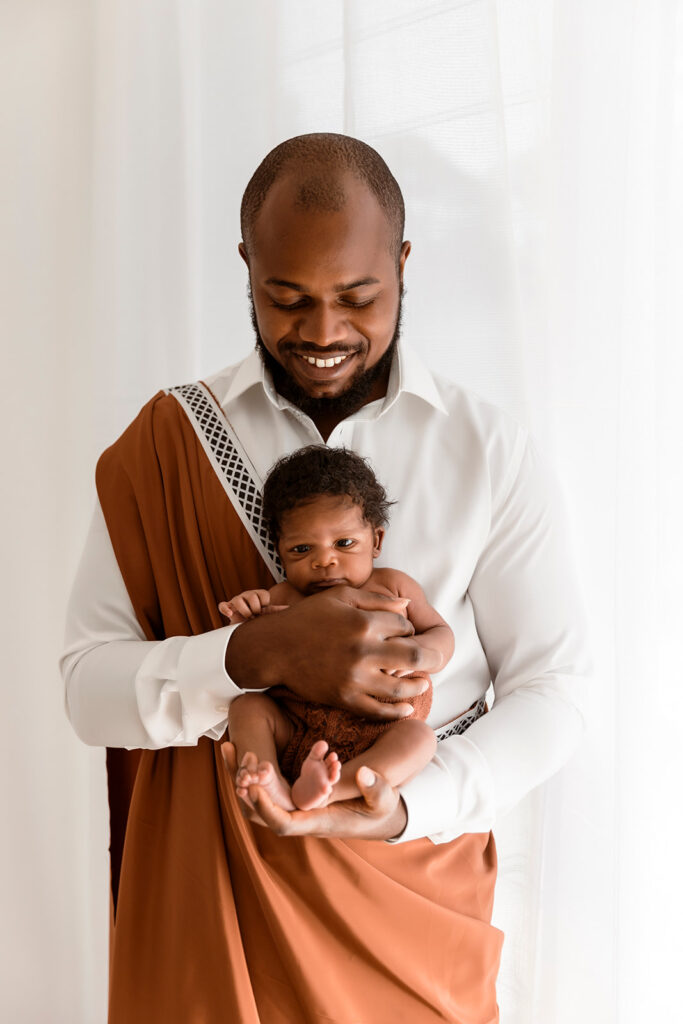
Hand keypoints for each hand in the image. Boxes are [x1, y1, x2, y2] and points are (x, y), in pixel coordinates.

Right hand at [218, 590, 287, 622]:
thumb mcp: (268, 613)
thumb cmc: (260, 618)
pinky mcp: (228, 607)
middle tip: (256, 616)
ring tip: (248, 617)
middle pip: (252, 597)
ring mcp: (237, 600)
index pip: (264, 595)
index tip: (264, 610)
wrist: (248, 627)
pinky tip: (230, 614)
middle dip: (255, 609)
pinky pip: (223, 605)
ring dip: (245, 611)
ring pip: (238, 600)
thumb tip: (290, 608)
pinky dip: (225, 609)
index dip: (265, 604)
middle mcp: (247, 595)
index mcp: (258, 595)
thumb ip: (276, 610)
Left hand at [221, 742, 407, 840]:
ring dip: (241, 775)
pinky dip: (250, 770)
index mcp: (317, 822)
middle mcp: (300, 818)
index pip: (282, 824)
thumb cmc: (380, 809)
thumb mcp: (384, 799)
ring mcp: (294, 807)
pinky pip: (265, 787)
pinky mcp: (293, 795)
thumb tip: (363, 772)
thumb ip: (376, 788)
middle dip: (243, 787)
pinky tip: (240, 747)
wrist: (376, 816)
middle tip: (235, 756)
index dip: (265, 808)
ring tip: (228, 745)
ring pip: (258, 798)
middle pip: (260, 812)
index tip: (252, 788)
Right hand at [225, 585, 431, 719]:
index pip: (404, 626)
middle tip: (434, 660)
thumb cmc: (307, 617)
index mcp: (363, 622)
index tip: (401, 633)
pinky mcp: (344, 698)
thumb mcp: (341, 597)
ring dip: (417, 685)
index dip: (407, 629)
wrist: (274, 648)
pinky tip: (405, 707)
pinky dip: (396, 711)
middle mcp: (362, 650)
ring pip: (401, 687)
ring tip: (423, 683)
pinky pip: (377, 710)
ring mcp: (354, 678)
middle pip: (414, 657)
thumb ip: (376, 600)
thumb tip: (407, 606)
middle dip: (430, 658)